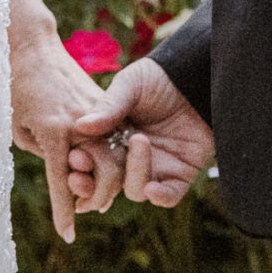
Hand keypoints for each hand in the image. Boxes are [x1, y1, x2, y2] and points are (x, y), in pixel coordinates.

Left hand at [9, 16, 120, 243]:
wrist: (31, 46)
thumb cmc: (13, 87)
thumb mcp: (17, 127)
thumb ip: (40, 152)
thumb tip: (61, 171)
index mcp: (55, 131)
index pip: (64, 183)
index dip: (64, 213)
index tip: (67, 236)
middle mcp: (81, 123)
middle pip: (107, 174)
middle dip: (98, 197)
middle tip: (85, 209)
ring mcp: (96, 112)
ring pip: (118, 158)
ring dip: (109, 181)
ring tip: (95, 193)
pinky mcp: (103, 103)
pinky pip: (116, 138)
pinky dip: (113, 158)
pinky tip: (103, 168)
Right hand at [70, 58, 214, 210]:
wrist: (197, 75)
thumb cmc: (160, 77)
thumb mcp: (130, 86)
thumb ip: (108, 106)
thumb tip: (81, 126)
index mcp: (112, 138)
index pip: (91, 161)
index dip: (80, 167)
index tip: (74, 159)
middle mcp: (129, 158)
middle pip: (106, 184)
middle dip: (92, 186)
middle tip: (82, 178)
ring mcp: (155, 168)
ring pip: (135, 190)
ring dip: (134, 173)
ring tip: (140, 139)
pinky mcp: (181, 175)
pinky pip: (168, 197)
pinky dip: (159, 197)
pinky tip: (152, 188)